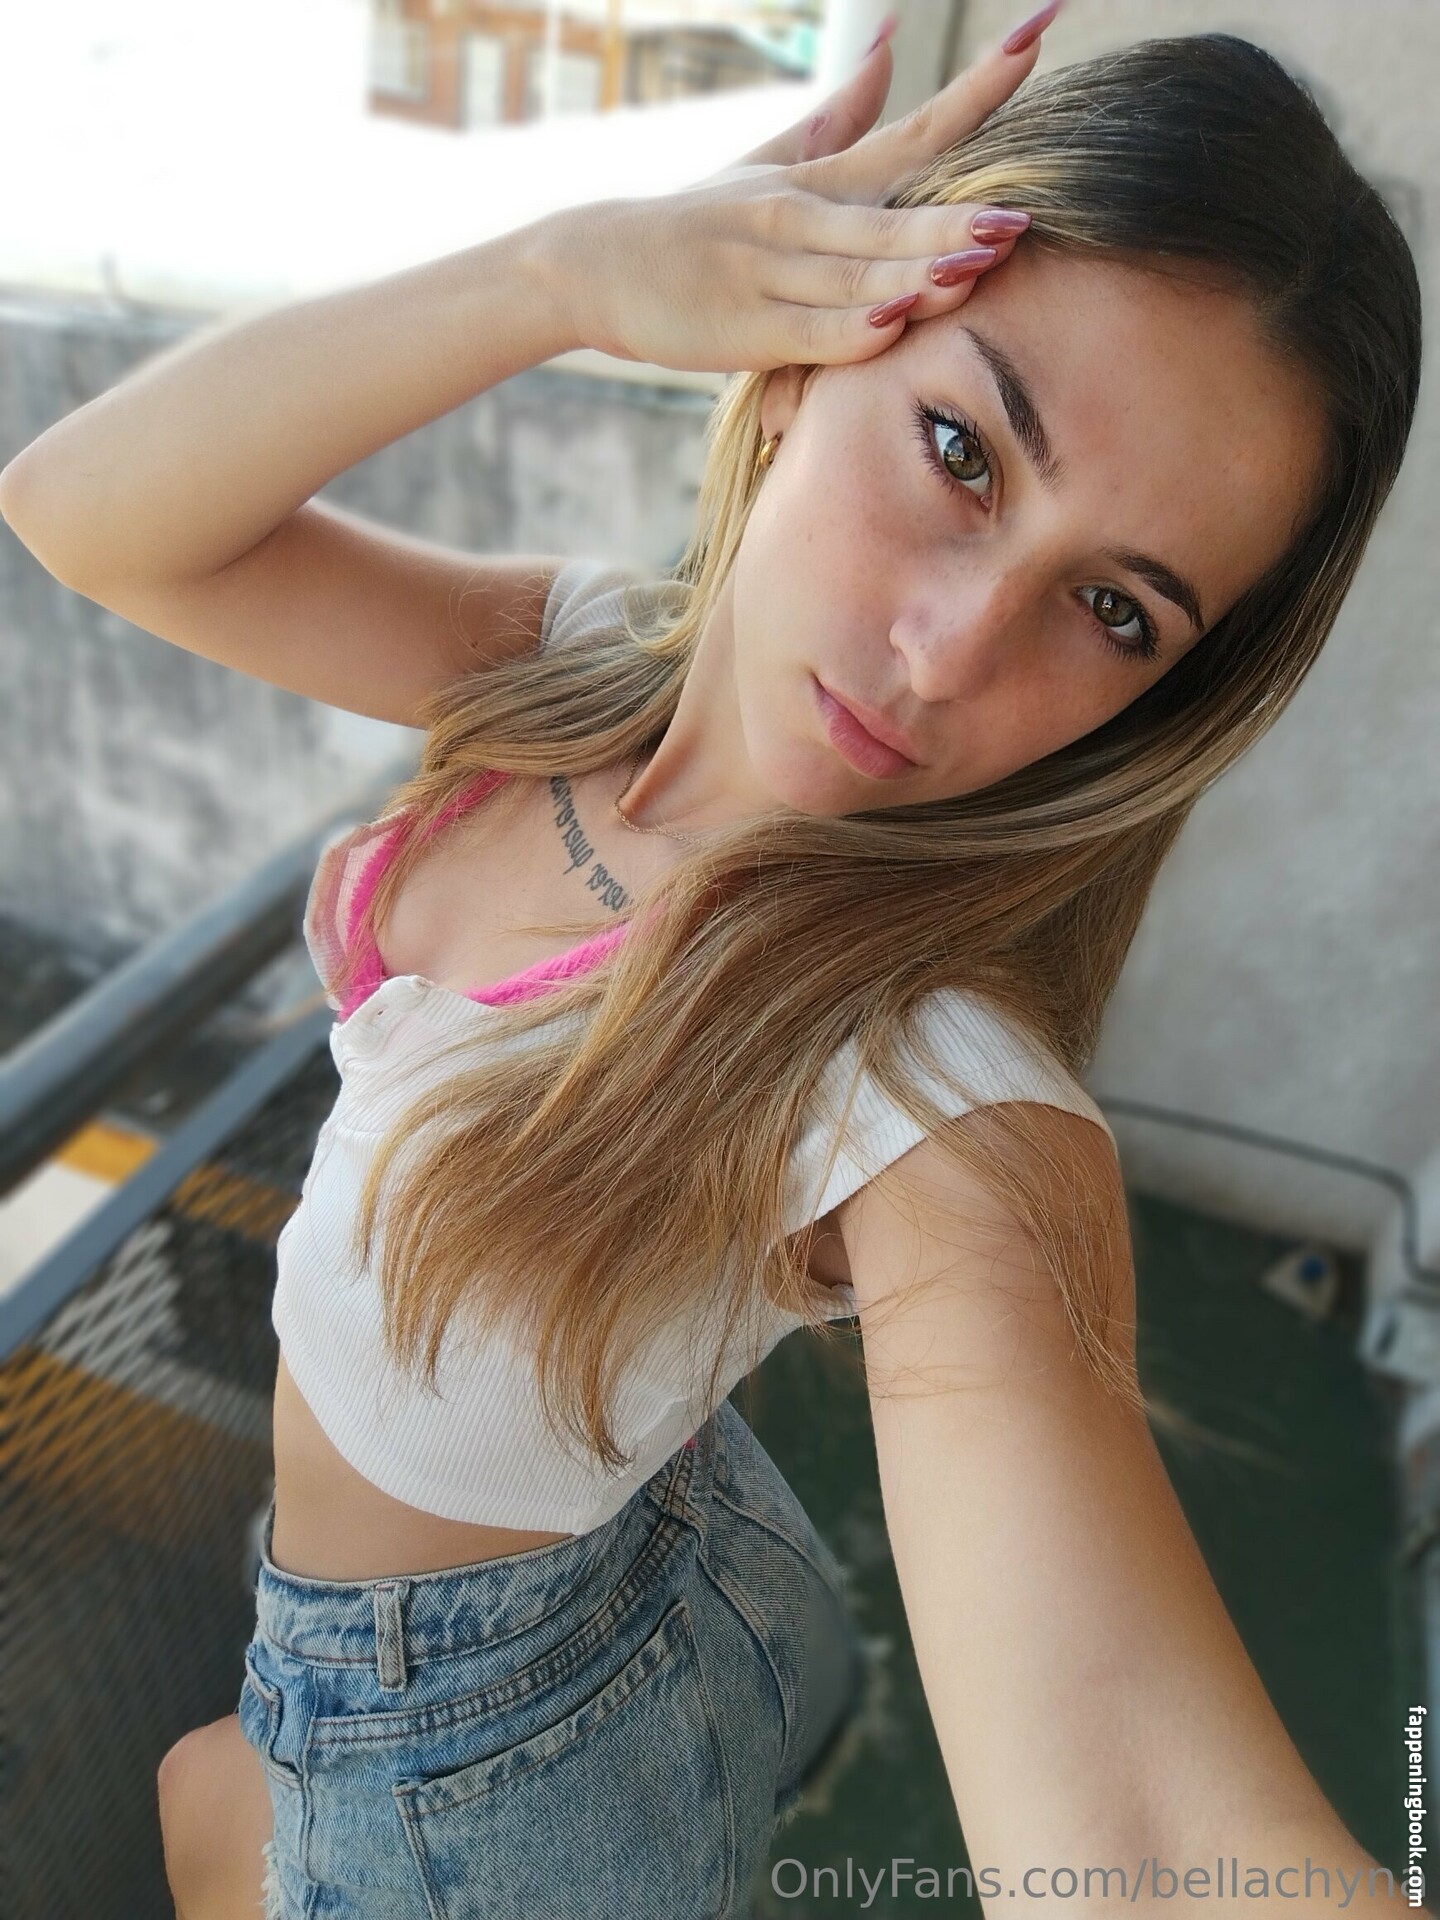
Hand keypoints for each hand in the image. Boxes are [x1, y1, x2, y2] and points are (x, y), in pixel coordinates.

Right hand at [534, 3, 1060, 373]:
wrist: (599, 264)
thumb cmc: (697, 221)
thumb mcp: (770, 161)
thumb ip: (841, 117)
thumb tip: (892, 47)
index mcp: (819, 179)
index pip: (913, 129)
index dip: (979, 88)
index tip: (1037, 33)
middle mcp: (799, 217)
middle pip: (893, 216)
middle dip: (958, 217)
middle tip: (1023, 213)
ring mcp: (771, 273)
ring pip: (859, 273)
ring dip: (919, 268)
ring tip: (981, 260)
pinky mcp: (747, 329)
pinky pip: (812, 331)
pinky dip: (855, 329)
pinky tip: (897, 321)